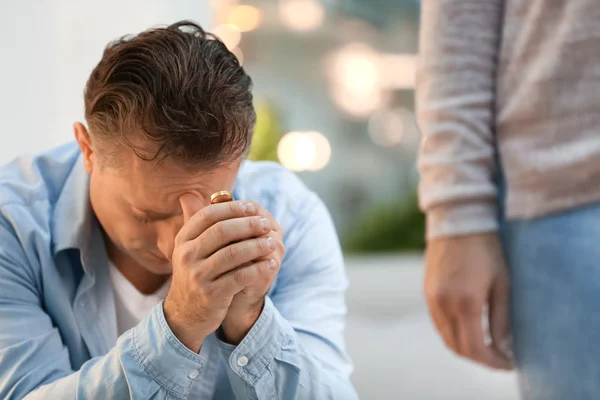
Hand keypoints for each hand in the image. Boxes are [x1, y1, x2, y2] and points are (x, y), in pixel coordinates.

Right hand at [163, 195, 277, 351]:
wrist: (185, 314)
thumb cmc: (196, 274)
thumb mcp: (192, 248)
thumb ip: (202, 222)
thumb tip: (209, 194)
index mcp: (184, 239)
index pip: (208, 215)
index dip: (233, 209)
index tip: (253, 207)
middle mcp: (187, 255)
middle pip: (222, 232)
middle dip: (248, 225)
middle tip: (266, 224)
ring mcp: (198, 275)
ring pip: (233, 254)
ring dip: (257, 246)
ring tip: (272, 243)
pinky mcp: (211, 294)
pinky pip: (240, 276)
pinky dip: (258, 268)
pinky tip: (271, 264)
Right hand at [424, 232, 512, 369]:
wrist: (457, 221)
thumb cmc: (486, 249)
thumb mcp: (502, 283)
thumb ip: (501, 318)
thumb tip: (504, 346)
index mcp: (466, 303)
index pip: (476, 348)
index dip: (493, 362)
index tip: (508, 363)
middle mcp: (444, 304)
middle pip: (458, 348)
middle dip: (479, 358)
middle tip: (498, 358)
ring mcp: (431, 298)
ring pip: (446, 337)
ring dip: (464, 347)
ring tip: (485, 345)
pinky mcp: (426, 292)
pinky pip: (438, 323)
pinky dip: (452, 333)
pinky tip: (468, 328)